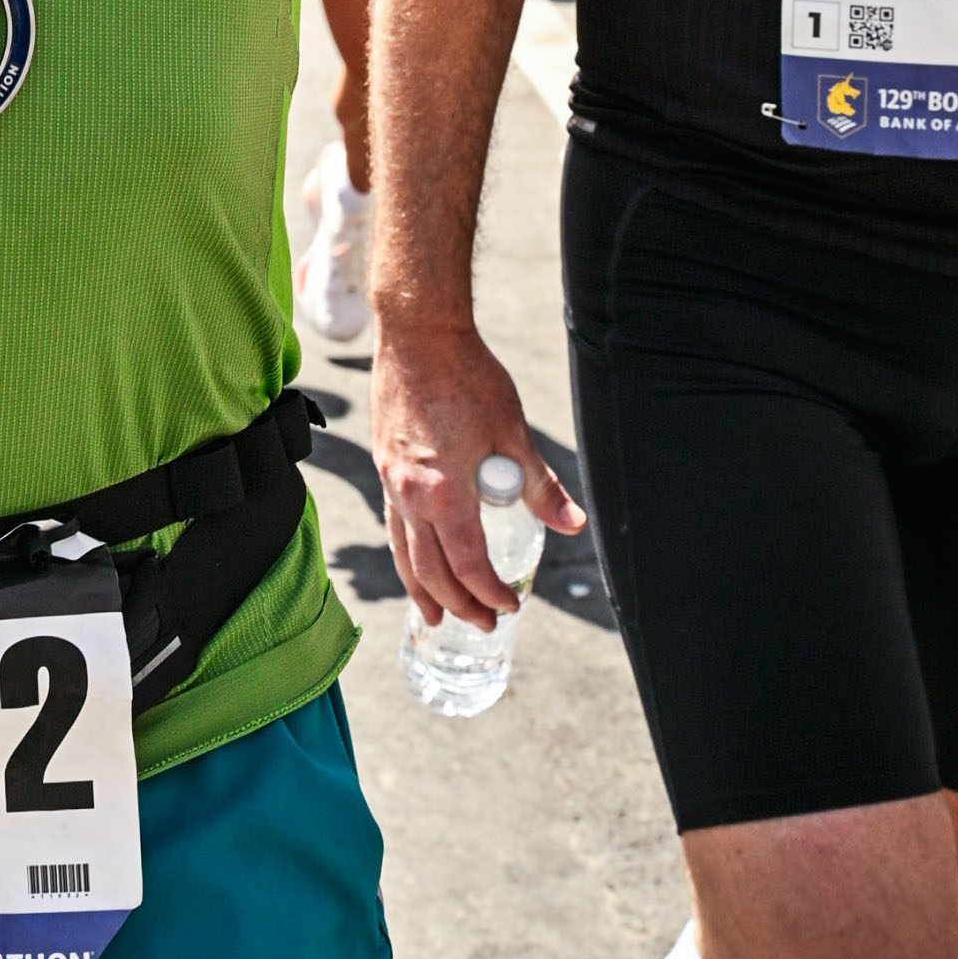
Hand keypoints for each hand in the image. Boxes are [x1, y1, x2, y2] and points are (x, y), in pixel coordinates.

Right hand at [372, 314, 581, 628]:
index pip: (468, 565)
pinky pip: (392, 526)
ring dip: (422, 590)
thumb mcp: (513, 433)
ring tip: (435, 617)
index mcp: (446, 493)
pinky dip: (404, 554)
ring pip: (404, 553)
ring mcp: (392, 481)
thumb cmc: (467, 378)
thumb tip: (573, 524)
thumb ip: (540, 486)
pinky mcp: (384, 464)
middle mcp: (411, 495)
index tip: (511, 605)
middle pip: (432, 571)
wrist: (417, 335)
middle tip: (483, 623)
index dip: (491, 592)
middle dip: (459, 604)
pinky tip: (413, 559)